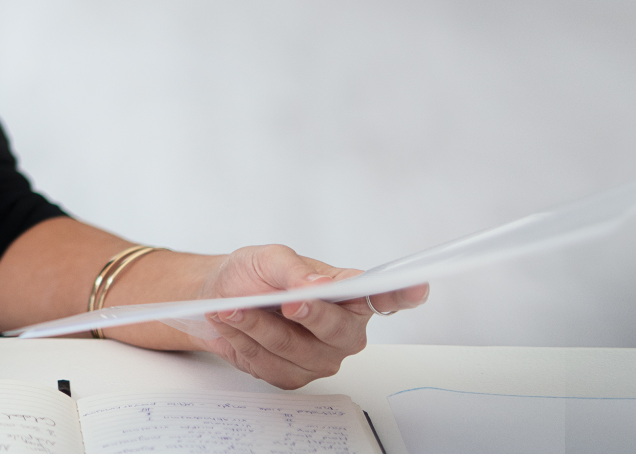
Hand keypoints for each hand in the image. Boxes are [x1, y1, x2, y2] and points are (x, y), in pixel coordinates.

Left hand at [188, 245, 428, 388]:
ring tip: (231, 307)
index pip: (383, 296)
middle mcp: (343, 330)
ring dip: (257, 326)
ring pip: (294, 349)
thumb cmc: (252, 274)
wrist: (218, 298)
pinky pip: (269, 364)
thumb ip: (295, 271)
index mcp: (348, 295)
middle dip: (309, 315)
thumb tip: (317, 284)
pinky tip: (230, 324)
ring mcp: (320, 358)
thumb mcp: (269, 259)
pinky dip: (244, 341)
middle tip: (286, 301)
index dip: (402, 294)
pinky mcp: (293, 376)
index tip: (417, 286)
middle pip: (338, 331)